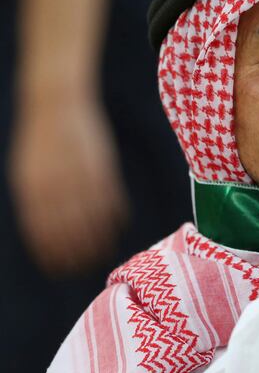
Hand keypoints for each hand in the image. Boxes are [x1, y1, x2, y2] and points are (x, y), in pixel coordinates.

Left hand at [8, 95, 128, 276]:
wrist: (57, 104)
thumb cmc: (41, 140)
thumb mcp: (27, 171)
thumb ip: (36, 201)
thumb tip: (44, 233)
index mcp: (32, 189)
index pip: (42, 231)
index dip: (52, 253)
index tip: (59, 269)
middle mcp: (56, 186)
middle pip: (69, 230)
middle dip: (77, 252)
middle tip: (85, 267)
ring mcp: (80, 177)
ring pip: (92, 218)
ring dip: (99, 238)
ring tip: (104, 252)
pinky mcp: (101, 167)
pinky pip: (110, 198)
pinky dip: (115, 214)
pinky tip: (118, 224)